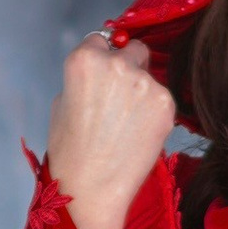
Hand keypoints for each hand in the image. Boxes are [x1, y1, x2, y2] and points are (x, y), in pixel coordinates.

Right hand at [46, 35, 174, 228]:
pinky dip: (154, 113)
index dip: (102, 58)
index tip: (103, 76)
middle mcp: (117, 63)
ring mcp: (145, 83)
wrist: (91, 190)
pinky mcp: (166, 104)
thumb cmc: (70, 151)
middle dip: (129, 67)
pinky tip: (138, 135)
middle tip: (119, 100)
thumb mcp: (62, 103)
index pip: (101, 39)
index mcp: (85, 59)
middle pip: (134, 49)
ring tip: (126, 126)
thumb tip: (104, 70)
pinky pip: (162, 99)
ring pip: (150, 76)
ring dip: (142, 93)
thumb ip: (85, 78)